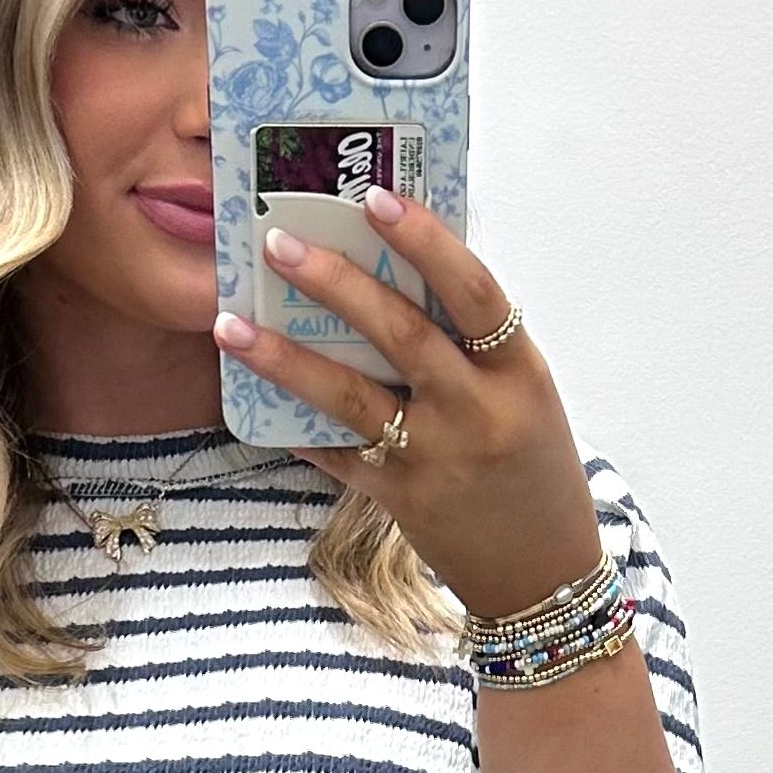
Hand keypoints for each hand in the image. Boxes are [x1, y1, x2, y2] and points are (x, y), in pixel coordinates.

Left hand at [212, 190, 602, 625]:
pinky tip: (254, 402)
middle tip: (278, 242)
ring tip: (230, 324)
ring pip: (351, 398)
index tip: (377, 198)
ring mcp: (436, 460)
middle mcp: (478, 412)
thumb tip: (401, 267)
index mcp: (521, 373)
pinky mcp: (400, 500)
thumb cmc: (534, 468)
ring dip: (285, 358)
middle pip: (402, 334)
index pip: (474, 291)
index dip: (427, 241)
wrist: (542, 573)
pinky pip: (337, 455)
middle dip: (335, 282)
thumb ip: (473, 343)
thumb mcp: (525, 395)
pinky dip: (296, 426)